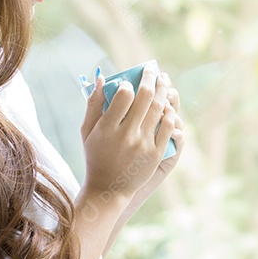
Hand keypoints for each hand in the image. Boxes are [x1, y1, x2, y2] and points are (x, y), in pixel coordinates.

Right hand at [80, 64, 176, 199]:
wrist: (108, 188)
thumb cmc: (95, 156)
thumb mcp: (86, 131)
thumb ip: (93, 103)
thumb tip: (103, 77)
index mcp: (107, 128)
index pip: (124, 96)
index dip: (128, 84)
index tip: (129, 81)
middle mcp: (126, 135)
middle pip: (144, 98)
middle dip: (150, 78)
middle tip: (152, 69)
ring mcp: (143, 145)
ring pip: (159, 109)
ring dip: (164, 91)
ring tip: (164, 80)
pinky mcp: (156, 154)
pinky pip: (168, 127)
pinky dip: (170, 114)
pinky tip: (169, 105)